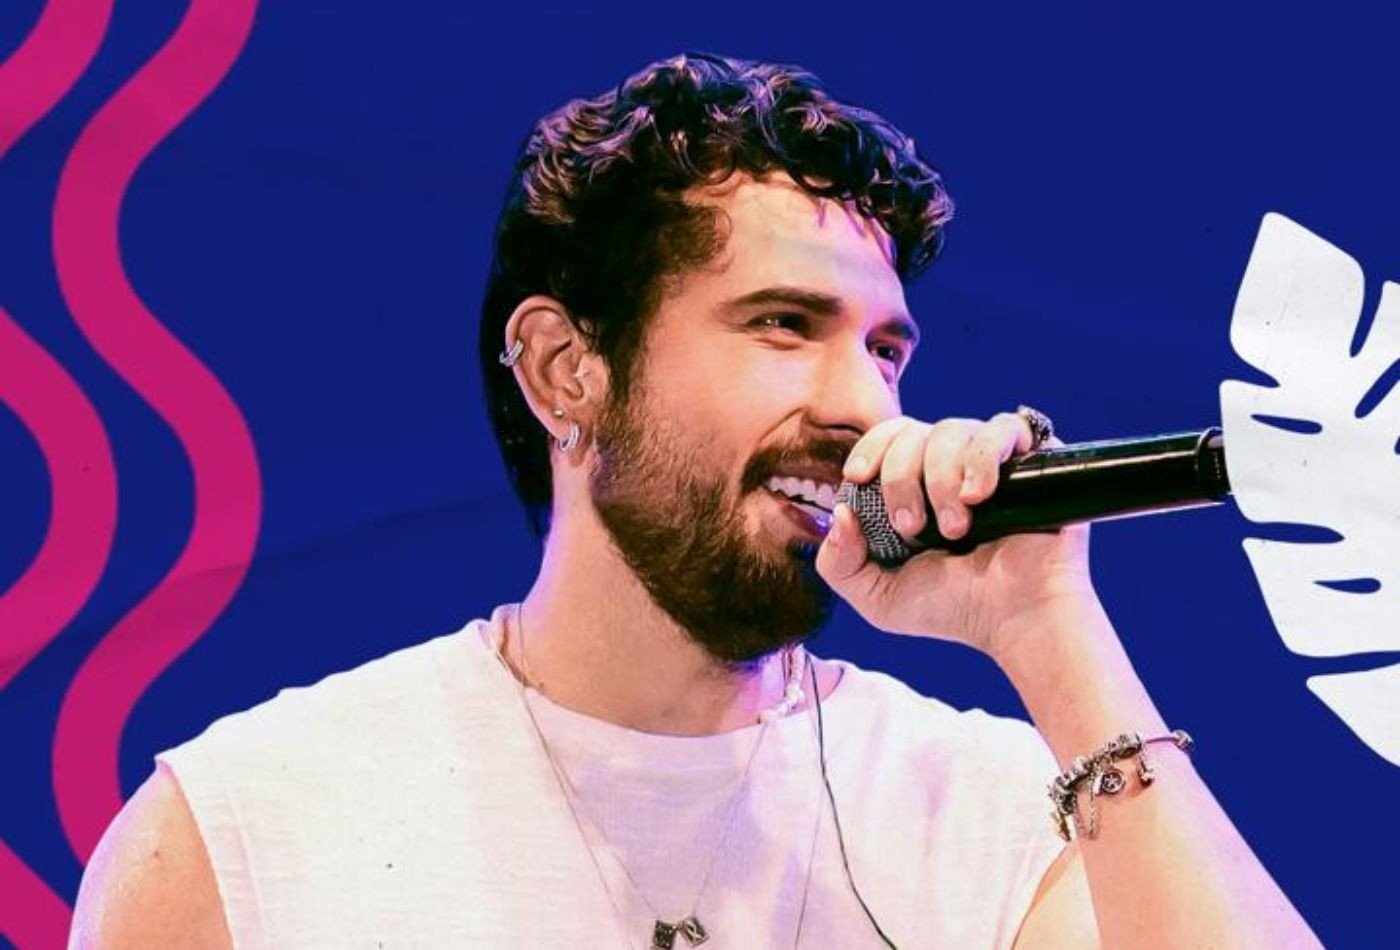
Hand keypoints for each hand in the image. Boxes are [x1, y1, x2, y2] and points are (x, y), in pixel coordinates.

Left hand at [814, 413, 1093, 659]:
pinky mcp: (1035, 460)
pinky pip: (1005, 426)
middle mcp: (953, 466)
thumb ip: (838, 563)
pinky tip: (979, 496)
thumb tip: (840, 511)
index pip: (888, 436)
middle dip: (901, 478)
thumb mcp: (877, 597)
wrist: (1015, 621)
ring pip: (952, 429)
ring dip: (941, 479)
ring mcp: (993, 461)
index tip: (858, 478)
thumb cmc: (952, 609)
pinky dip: (983, 456)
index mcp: (916, 484)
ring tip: (955, 529)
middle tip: (913, 527)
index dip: (869, 448)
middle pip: (912, 432)